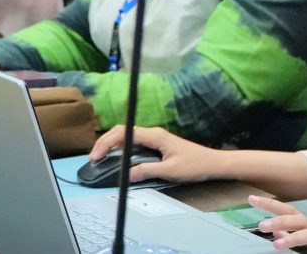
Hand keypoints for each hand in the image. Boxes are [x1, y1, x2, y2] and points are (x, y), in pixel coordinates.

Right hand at [89, 126, 223, 183]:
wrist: (212, 163)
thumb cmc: (195, 165)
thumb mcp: (169, 171)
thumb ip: (146, 171)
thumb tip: (127, 174)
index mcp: (155, 136)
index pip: (124, 133)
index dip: (107, 143)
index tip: (97, 155)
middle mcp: (154, 134)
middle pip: (123, 132)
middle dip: (105, 142)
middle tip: (94, 157)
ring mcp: (156, 139)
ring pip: (128, 137)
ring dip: (113, 145)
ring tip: (101, 158)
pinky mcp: (158, 145)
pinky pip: (135, 143)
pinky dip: (122, 149)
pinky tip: (118, 158)